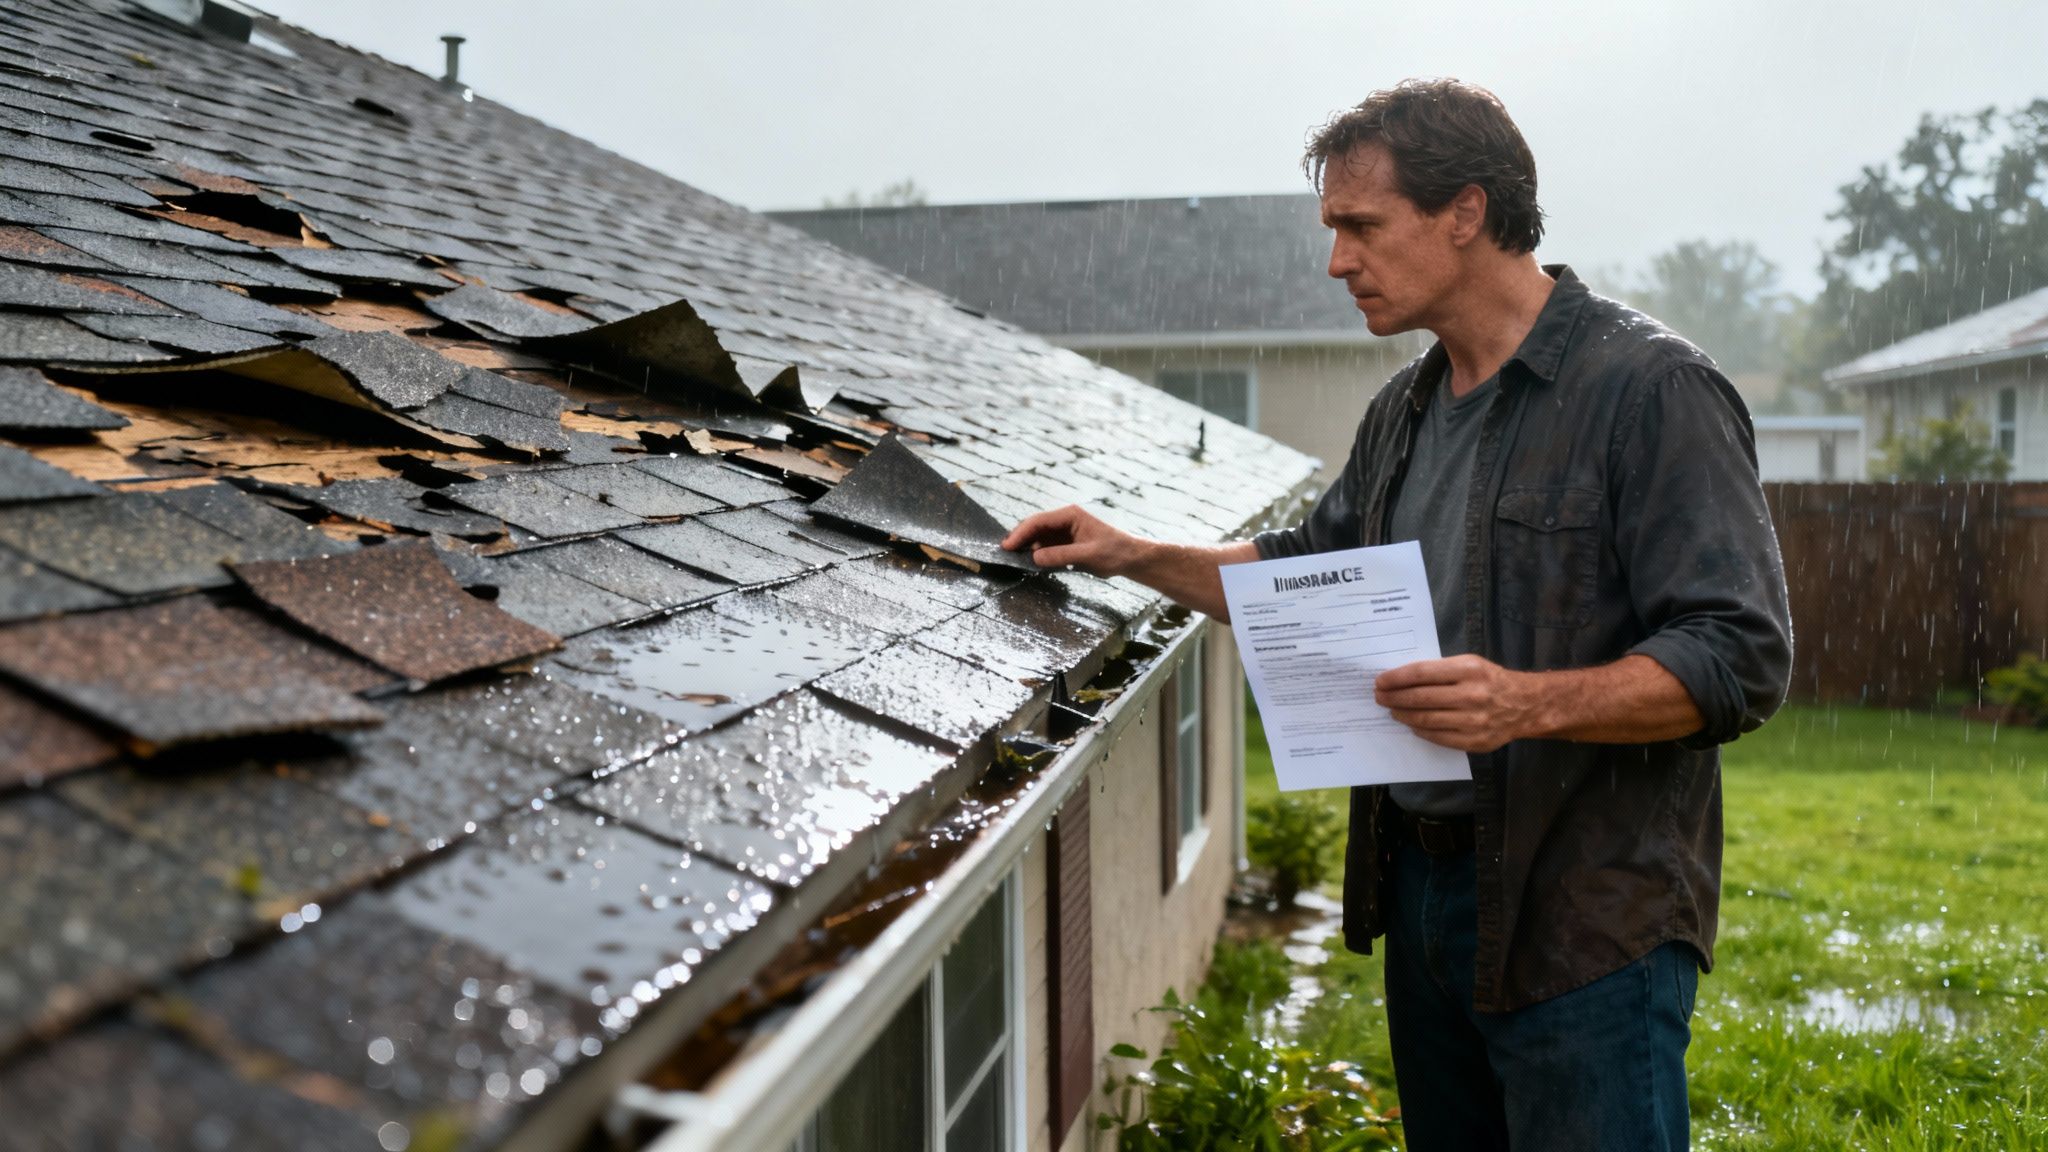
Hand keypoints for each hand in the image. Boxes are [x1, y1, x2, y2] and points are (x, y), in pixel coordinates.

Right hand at [1001, 504, 1145, 576]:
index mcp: (1070, 515)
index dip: (1021, 533)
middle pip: (1034, 527)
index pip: (1038, 521)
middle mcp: (1064, 520)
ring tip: (1012, 559)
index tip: (1007, 547)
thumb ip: (1061, 555)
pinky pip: (1045, 547)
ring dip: (1026, 547)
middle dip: (1019, 539)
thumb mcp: (1088, 555)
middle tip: (1003, 553)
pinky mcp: (1065, 544)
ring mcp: (1064, 532)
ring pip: (1037, 537)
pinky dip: (1036, 554)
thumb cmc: (1114, 552)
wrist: (1130, 559)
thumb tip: (1034, 557)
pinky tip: (1028, 563)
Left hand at [1374, 654, 1544, 753]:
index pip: (1421, 673)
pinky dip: (1420, 730)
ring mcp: (1473, 721)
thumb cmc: (1490, 680)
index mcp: (1468, 670)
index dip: (1396, 678)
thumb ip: (1440, 670)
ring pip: (1426, 719)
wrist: (1525, 705)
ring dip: (1403, 715)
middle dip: (1394, 698)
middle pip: (1420, 698)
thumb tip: (1402, 679)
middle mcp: (1471, 695)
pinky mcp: (1475, 741)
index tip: (1380, 681)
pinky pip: (1438, 737)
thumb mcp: (1470, 664)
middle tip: (1380, 697)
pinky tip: (1412, 725)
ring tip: (1393, 711)